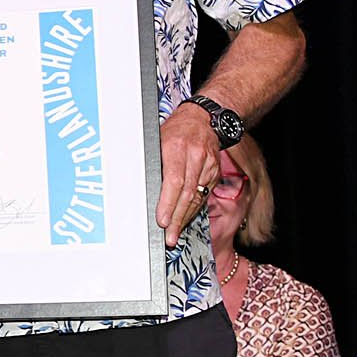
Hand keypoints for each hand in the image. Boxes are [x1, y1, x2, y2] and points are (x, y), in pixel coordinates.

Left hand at [157, 104, 223, 248]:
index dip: (168, 203)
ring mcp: (209, 165)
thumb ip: (152, 162)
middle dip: (177, 218)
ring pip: (197, 196)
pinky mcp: (215, 172)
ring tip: (175, 234)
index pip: (174, 181)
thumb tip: (140, 188)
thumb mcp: (157, 139)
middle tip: (170, 237)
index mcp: (177, 147)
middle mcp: (196, 157)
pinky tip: (185, 219)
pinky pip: (204, 194)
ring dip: (186, 218)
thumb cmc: (175, 130)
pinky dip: (194, 208)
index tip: (162, 221)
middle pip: (187, 193)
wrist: (204, 118)